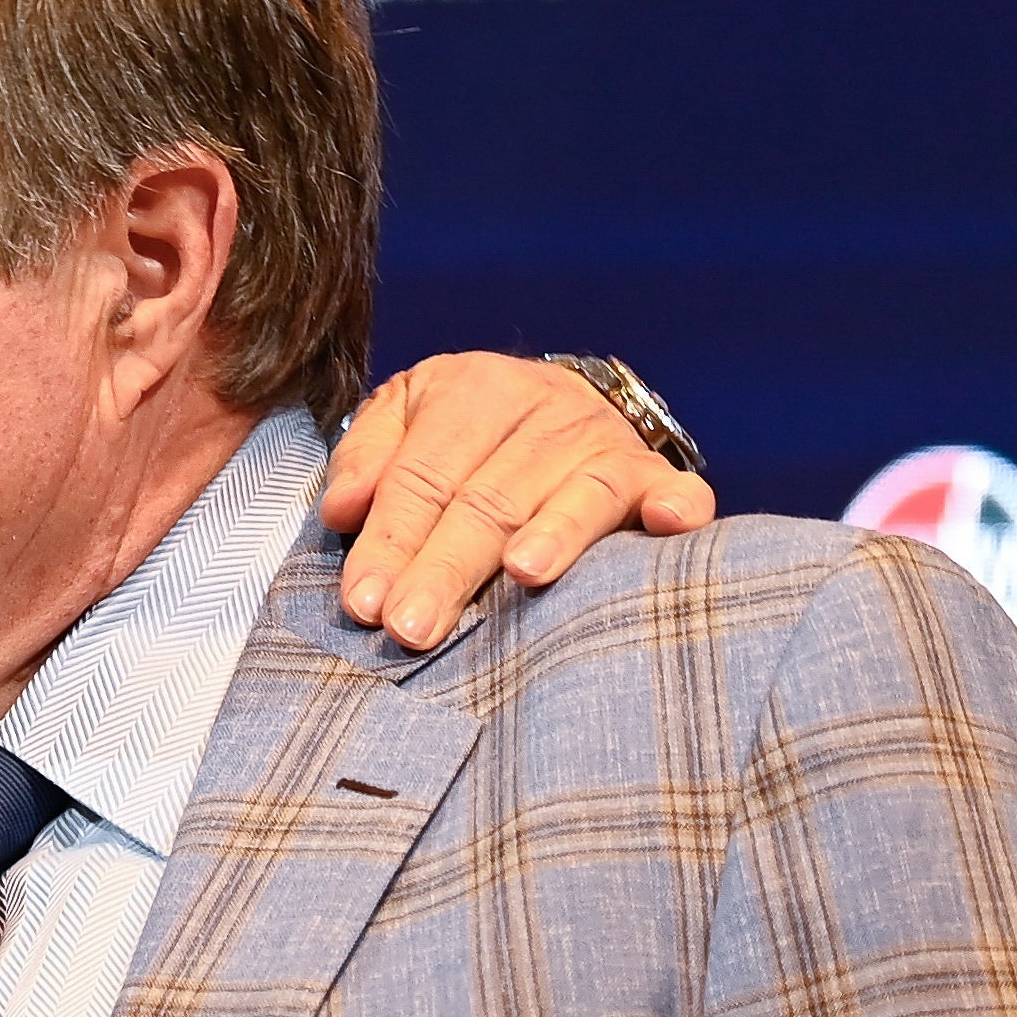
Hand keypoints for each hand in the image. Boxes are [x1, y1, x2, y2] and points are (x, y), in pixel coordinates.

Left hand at [321, 354, 717, 649]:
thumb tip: (341, 511)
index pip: (422, 477)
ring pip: (574, 496)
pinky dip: (675, 507)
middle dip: (445, 566)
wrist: (551, 401)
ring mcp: (606, 442)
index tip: (364, 602)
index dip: (389, 540)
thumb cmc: (462, 433)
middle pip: (488, 499)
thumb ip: (365, 460)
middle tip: (411, 626)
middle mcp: (545, 410)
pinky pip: (676, 490)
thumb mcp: (401, 420)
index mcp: (472, 390)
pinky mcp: (657, 474)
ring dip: (550, 537)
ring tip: (520, 577)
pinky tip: (666, 526)